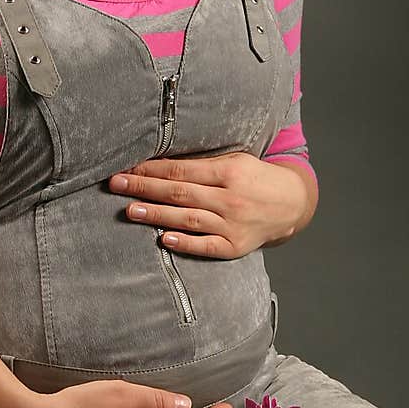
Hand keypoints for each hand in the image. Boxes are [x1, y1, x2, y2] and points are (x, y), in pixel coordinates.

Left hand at [108, 152, 307, 259]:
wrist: (292, 204)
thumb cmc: (255, 178)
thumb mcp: (235, 160)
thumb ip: (203, 164)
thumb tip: (161, 165)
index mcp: (228, 172)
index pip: (181, 171)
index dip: (151, 169)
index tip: (127, 168)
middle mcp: (230, 198)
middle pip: (180, 193)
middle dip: (145, 188)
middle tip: (116, 185)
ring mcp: (233, 224)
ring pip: (189, 218)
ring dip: (157, 215)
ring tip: (131, 210)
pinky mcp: (236, 246)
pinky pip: (207, 246)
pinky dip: (186, 243)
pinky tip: (165, 239)